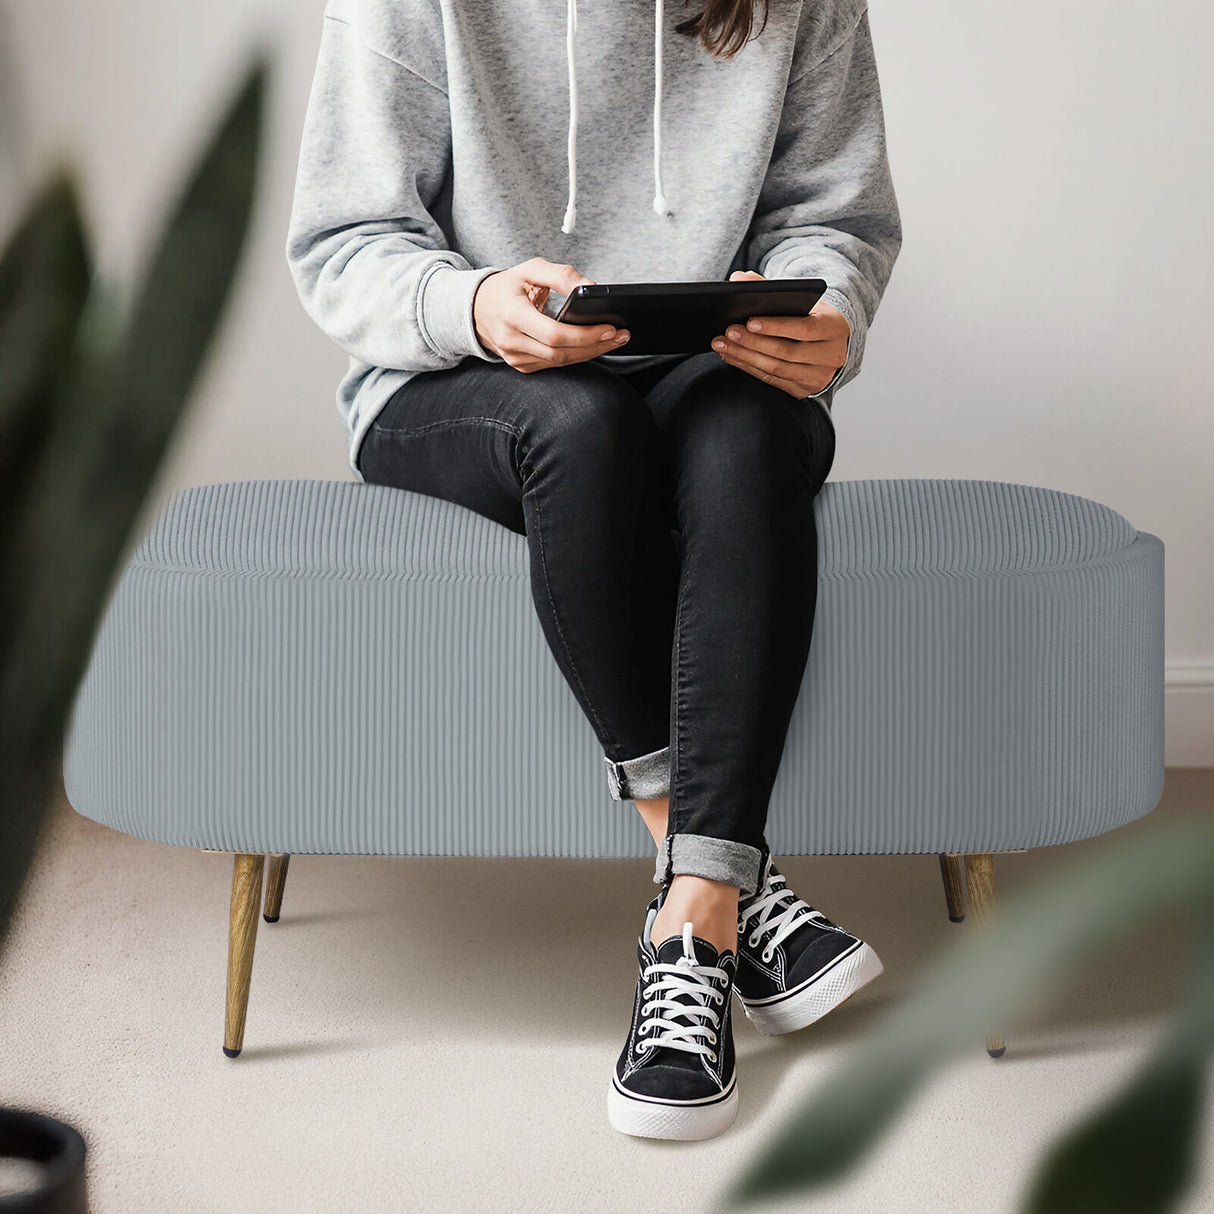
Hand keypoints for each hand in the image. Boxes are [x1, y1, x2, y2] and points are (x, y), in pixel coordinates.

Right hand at [472, 257, 631, 372]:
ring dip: (589, 353)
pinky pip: (553, 364)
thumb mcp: (529, 269)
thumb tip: (590, 287)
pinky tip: (592, 346)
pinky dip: (575, 356)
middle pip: (560, 352)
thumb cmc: (505, 287)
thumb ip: (561, 275)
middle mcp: (511, 341)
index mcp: (511, 315)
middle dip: (595, 345)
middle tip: (621, 335)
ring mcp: (515, 357)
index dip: (584, 334)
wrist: (475, 309)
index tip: (610, 328)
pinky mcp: (521, 365)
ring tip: (613, 340)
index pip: (554, 334)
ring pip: (559, 362)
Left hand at [711, 269, 850, 398]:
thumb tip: (737, 279)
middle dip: (753, 342)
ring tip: (723, 345)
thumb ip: (769, 287)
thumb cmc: (811, 316)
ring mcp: (818, 376)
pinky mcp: (804, 389)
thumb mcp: (800, 299)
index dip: (776, 326)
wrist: (831, 343)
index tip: (749, 322)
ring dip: (746, 357)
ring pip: (777, 369)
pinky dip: (749, 368)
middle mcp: (830, 355)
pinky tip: (733, 356)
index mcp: (834, 327)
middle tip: (728, 333)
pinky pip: (772, 380)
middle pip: (787, 352)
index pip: (804, 328)